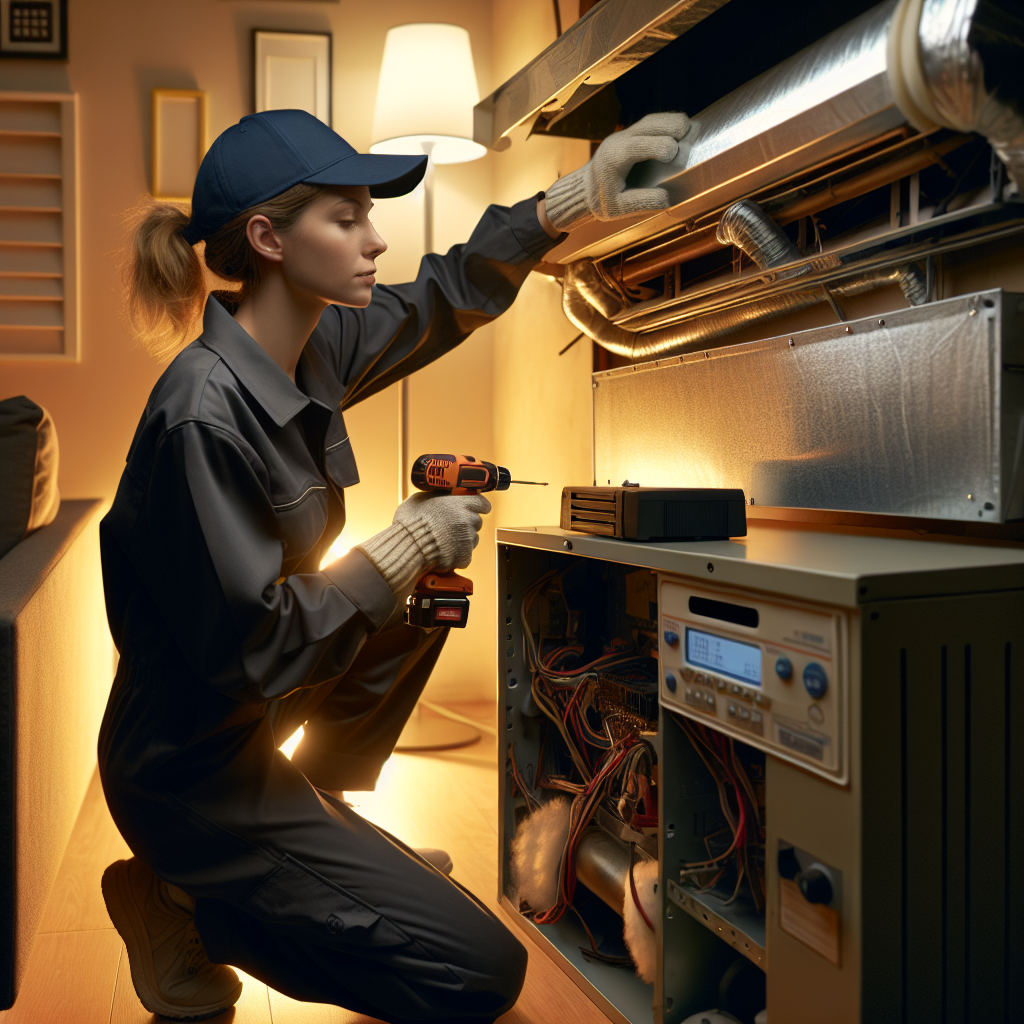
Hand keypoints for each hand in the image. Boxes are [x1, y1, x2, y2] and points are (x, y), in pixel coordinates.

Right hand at [356, 492, 490, 596]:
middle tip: (452, 526)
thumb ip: (436, 497)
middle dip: (467, 524)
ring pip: (472, 539)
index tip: (478, 508)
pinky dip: (458, 555)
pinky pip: (466, 555)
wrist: (408, 546)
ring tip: (445, 541)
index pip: (482, 503)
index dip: (480, 506)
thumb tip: (438, 495)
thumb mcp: (420, 499)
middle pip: (477, 521)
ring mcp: (468, 539)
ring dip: (463, 539)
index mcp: (459, 504)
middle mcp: (467, 520)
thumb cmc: (410, 522)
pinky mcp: (464, 556)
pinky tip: (445, 552)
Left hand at [543, 112, 689, 231]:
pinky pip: (652, 124)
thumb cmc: (602, 200)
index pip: (636, 146)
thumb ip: (642, 203)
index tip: (673, 152)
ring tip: (690, 129)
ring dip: (671, 122)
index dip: (656, 145)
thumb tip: (668, 199)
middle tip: (689, 132)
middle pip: (647, 124)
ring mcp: (625, 135)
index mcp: (613, 159)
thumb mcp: (618, 208)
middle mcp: (619, 141)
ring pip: (651, 121)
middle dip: (669, 126)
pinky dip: (667, 125)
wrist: (587, 190)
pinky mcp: (632, 135)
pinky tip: (681, 132)